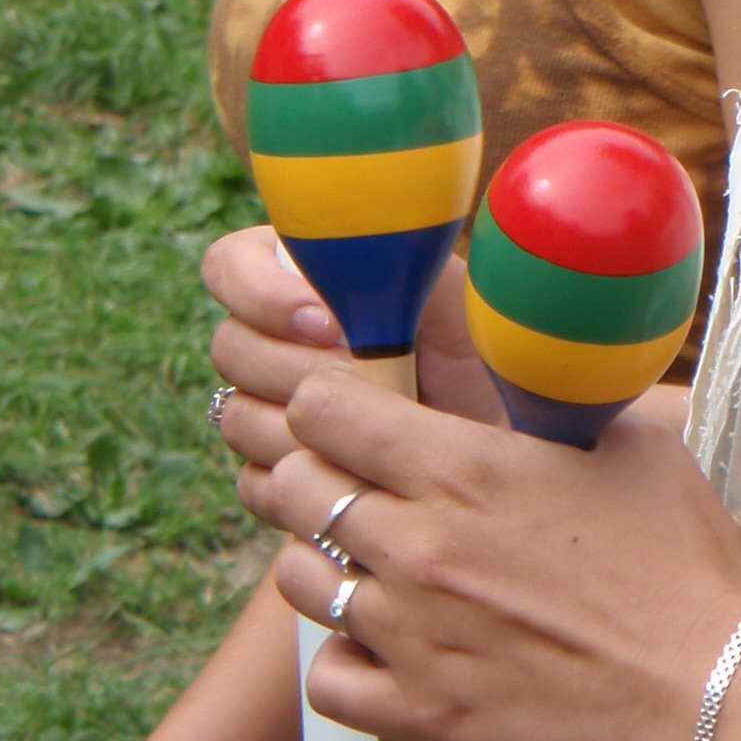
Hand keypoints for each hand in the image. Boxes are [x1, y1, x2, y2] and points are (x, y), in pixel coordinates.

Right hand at [204, 227, 502, 469]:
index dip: (260, 293)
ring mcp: (273, 410)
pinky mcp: (284, 473)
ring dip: (303, 425)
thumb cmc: (480, 345)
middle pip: (230, 347)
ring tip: (375, 423)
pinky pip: (256, 482)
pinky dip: (307, 476)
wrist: (510, 432)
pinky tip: (360, 468)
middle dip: (298, 367)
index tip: (328, 323)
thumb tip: (319, 260)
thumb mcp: (436, 286)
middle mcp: (279, 341)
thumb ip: (374, 259)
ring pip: (237, 417)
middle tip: (365, 377)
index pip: (229, 265)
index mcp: (303, 276)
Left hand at [239, 370, 740, 740]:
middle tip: (356, 479)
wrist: (713, 689)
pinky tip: (384, 642)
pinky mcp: (419, 714)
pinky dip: (342, 656)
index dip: (329, 398)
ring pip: (297, 580)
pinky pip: (324, 679)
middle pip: (295, 486)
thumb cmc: (683, 561)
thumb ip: (556, 408)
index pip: (325, 408)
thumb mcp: (630, 444)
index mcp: (467, 467)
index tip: (352, 406)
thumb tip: (533, 378)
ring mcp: (411, 636)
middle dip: (315, 471)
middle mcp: (420, 545)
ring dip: (325, 560)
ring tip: (373, 561)